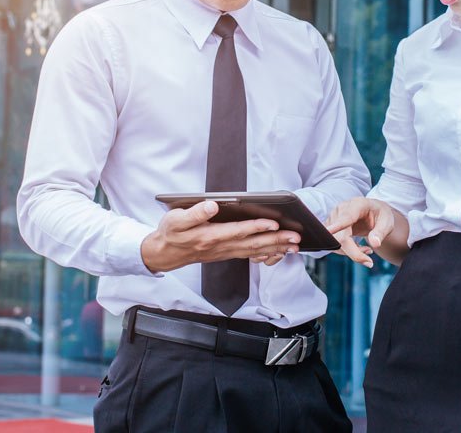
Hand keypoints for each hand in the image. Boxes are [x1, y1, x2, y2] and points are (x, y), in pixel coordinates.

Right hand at [141, 200, 301, 272]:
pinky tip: (278, 252)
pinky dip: (266, 254)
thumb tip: (212, 206)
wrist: (165, 254)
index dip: (257, 227)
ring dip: (275, 248)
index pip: (238, 231)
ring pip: (254, 252)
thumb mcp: (176, 220)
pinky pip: (250, 256)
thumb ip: (194, 213)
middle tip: (295, 237)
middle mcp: (220, 246)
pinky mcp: (227, 253)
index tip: (274, 223)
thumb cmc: (171, 233)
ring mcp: (225, 252)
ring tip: (294, 245)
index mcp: (209, 236)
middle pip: (252, 244)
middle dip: (275, 240)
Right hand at [323, 198, 394, 267]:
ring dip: (351, 252)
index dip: (337, 226)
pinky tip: (358, 247)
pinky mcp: (330, 226)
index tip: (328, 231)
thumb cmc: (380, 215)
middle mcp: (341, 209)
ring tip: (367, 249)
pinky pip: (333, 243)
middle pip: (340, 236)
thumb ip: (381, 232)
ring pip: (336, 242)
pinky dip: (346, 250)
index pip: (346, 218)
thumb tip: (375, 244)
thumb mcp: (387, 222)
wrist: (374, 211)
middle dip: (354, 252)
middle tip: (369, 262)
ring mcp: (333, 217)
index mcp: (357, 205)